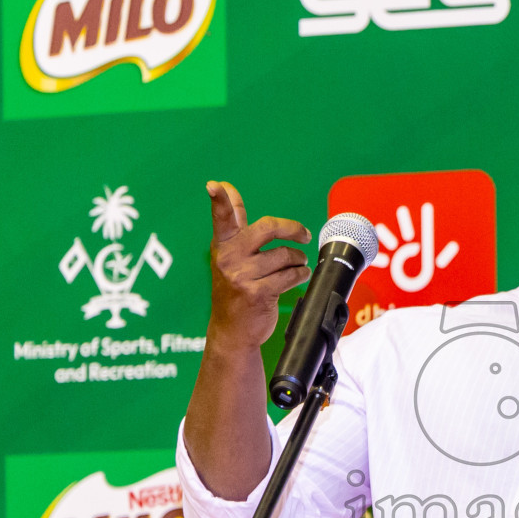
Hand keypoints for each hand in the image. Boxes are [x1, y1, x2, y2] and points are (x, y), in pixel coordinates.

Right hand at [205, 181, 311, 348]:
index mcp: (223, 245)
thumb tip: (227, 187)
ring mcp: (242, 276)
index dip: (221, 200)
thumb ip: (234, 227)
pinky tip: (299, 276)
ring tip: (298, 265)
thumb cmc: (234, 291)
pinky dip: (300, 275)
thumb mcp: (227, 258)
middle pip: (267, 228)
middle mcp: (229, 258)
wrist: (232, 331)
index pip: (222, 217)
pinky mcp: (257, 293)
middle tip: (303, 235)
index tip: (215, 186)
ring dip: (298, 260)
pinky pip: (290, 275)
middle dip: (292, 229)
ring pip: (284, 255)